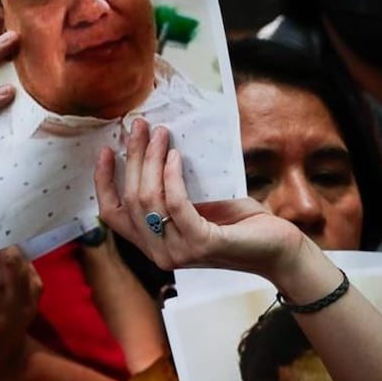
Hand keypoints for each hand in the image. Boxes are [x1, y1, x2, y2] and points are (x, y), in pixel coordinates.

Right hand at [95, 118, 306, 279]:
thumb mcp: (197, 204)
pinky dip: (172, 177)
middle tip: (141, 127)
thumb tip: (154, 147)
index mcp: (152, 243)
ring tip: (162, 134)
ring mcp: (179, 252)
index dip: (103, 181)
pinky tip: (177, 156)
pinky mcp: (202, 243)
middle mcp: (159, 253)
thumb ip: (172, 190)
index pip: (112, 214)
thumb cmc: (239, 224)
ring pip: (149, 200)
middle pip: (130, 200)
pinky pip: (176, 204)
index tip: (106, 148)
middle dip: (133, 157)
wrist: (277, 248)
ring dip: (152, 160)